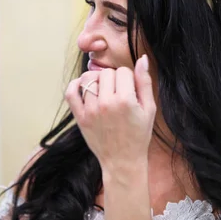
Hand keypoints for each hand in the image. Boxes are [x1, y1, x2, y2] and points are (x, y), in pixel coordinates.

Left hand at [65, 55, 156, 172]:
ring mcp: (90, 111)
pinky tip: (85, 88)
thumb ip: (145, 82)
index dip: (128, 78)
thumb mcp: (149, 109)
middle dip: (113, 79)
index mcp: (126, 101)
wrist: (122, 161)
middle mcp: (106, 104)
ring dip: (96, 80)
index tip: (130, 90)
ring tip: (103, 90)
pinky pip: (71, 92)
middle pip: (106, 73)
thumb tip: (142, 58)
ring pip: (88, 78)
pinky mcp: (80, 118)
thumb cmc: (139, 135)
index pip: (123, 71)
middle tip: (118, 92)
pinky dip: (75, 85)